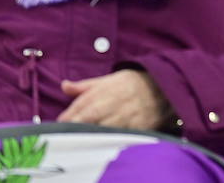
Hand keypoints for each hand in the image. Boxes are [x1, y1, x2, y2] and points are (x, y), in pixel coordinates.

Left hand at [58, 70, 175, 130]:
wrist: (162, 87)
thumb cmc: (132, 84)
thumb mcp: (109, 79)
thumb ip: (85, 86)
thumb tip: (64, 86)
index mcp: (104, 89)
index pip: (81, 105)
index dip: (68, 116)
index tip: (60, 124)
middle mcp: (113, 102)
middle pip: (89, 117)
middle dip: (76, 126)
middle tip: (67, 135)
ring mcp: (125, 116)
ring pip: (102, 129)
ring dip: (90, 135)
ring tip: (81, 141)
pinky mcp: (136, 127)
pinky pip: (119, 136)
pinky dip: (108, 140)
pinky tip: (101, 142)